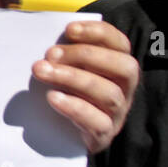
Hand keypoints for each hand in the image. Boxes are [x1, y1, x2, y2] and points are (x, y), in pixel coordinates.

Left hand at [31, 20, 138, 153]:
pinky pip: (97, 122)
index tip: (69, 29)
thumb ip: (64, 53)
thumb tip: (47, 38)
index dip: (98, 33)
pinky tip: (52, 97)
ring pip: (109, 93)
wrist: (63, 137)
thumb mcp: (66, 69)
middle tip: (50, 54)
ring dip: (74, 78)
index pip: (120, 44)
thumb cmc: (64, 93)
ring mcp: (117, 113)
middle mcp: (125, 89)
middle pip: (123, 67)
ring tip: (42, 71)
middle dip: (86, 56)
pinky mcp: (104, 134)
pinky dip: (75, 108)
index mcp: (118, 67)